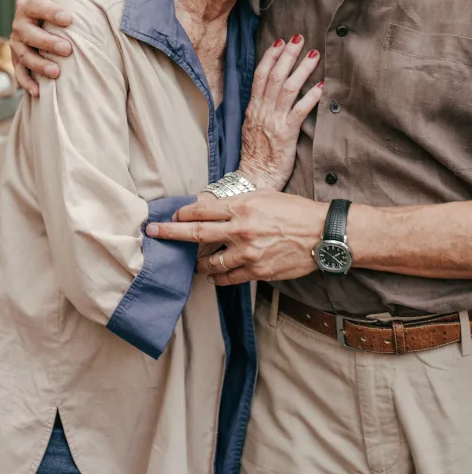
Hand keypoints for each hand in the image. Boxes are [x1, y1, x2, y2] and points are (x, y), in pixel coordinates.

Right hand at [10, 0, 81, 95]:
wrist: (40, 14)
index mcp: (27, 3)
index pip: (36, 6)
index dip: (51, 12)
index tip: (69, 19)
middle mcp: (19, 24)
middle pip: (29, 34)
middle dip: (47, 42)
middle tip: (67, 49)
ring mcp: (17, 43)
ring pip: (24, 55)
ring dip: (39, 65)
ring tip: (57, 73)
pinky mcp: (18, 59)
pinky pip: (19, 72)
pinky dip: (27, 83)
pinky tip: (39, 92)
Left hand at [145, 191, 327, 284]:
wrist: (320, 234)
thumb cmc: (294, 211)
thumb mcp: (263, 196)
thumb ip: (236, 203)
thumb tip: (211, 207)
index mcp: (242, 207)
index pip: (202, 210)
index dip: (182, 213)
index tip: (172, 215)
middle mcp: (241, 229)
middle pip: (196, 233)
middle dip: (171, 233)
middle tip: (153, 233)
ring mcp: (248, 253)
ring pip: (210, 261)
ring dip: (198, 263)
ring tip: (192, 263)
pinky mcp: (257, 271)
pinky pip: (229, 277)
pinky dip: (217, 277)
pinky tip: (213, 275)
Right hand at [239, 35, 321, 190]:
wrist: (253, 178)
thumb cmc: (255, 155)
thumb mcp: (251, 127)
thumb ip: (259, 109)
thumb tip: (269, 94)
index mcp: (253, 108)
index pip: (260, 75)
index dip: (270, 56)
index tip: (279, 41)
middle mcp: (262, 111)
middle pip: (275, 76)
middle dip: (287, 55)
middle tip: (299, 38)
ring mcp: (273, 121)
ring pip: (288, 88)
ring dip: (302, 69)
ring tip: (314, 55)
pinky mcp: (286, 134)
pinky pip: (299, 111)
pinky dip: (310, 98)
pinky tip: (321, 87)